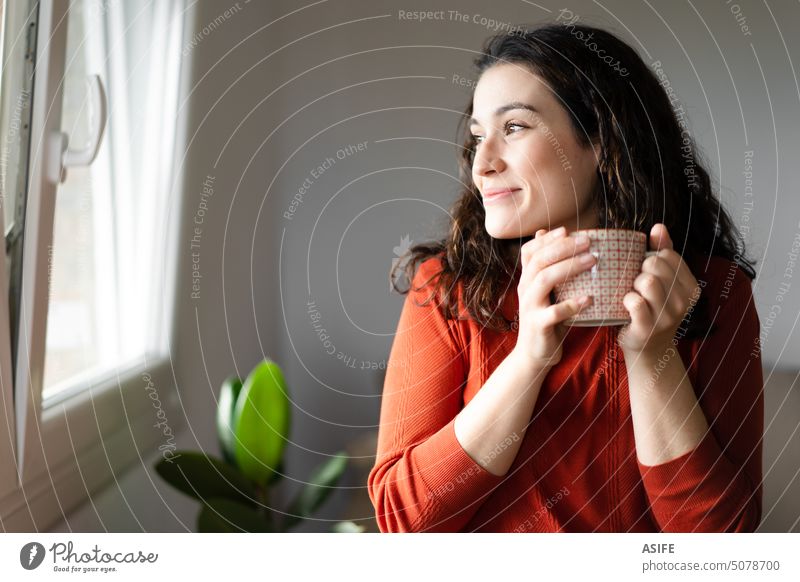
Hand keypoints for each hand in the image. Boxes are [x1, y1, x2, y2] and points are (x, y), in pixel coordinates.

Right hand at [514, 226, 596, 369]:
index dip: (547, 239)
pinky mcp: (538, 325)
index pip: (530, 251)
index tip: (568, 230)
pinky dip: (573, 304)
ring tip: (593, 260)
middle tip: (589, 241)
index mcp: (526, 280)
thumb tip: (549, 238)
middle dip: (564, 247)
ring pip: (545, 280)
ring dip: (570, 267)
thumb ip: (548, 269)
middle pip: (540, 261)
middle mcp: (524, 289)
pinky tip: (589, 298)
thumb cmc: (546, 320)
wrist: (533, 355)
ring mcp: (530, 307)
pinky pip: (555, 312)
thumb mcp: (544, 293)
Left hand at [617, 224, 701, 355]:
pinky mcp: (648, 328)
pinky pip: (635, 302)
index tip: (647, 271)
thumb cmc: (650, 308)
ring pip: (646, 281)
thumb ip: (663, 251)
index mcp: (691, 287)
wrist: (646, 347)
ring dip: (632, 284)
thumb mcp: (662, 280)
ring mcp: (667, 317)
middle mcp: (684, 302)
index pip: (668, 254)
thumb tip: (658, 226)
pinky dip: (626, 299)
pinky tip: (627, 304)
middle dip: (640, 269)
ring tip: (632, 293)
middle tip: (636, 284)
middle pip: (655, 264)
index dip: (651, 258)